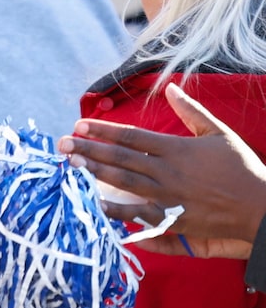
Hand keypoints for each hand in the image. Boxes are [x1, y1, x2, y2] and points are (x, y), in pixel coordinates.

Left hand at [66, 84, 265, 257]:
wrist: (260, 207)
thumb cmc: (241, 168)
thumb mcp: (219, 133)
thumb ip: (192, 111)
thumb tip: (171, 88)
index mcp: (177, 149)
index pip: (131, 136)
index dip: (103, 130)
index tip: (80, 125)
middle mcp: (168, 171)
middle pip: (120, 158)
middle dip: (88, 149)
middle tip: (61, 143)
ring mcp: (168, 196)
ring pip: (123, 182)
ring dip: (94, 173)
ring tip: (70, 164)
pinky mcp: (171, 219)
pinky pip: (136, 214)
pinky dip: (114, 209)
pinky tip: (92, 203)